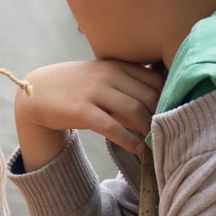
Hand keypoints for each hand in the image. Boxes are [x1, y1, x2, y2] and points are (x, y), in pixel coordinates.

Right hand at [14, 59, 163, 168]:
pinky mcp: (81, 110)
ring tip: (157, 141)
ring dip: (149, 128)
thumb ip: (128, 82)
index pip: (154, 79)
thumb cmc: (76, 85)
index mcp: (117, 65)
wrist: (38, 92)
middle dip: (162, 115)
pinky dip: (129, 140)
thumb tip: (161, 97)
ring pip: (134, 110)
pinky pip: (112, 127)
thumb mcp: (102, 76)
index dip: (169, 97)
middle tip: (171, 131)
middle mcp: (108, 75)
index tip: (176, 113)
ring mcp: (94, 92)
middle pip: (148, 95)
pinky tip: (138, 149)